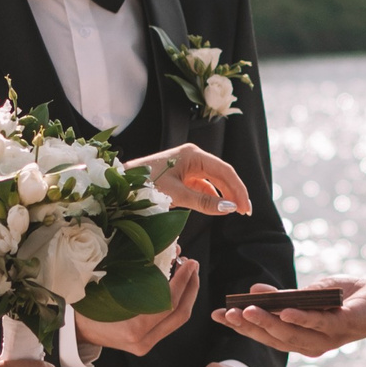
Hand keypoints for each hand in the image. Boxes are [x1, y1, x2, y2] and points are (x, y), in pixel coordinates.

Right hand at [77, 255, 200, 357]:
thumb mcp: (105, 288)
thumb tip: (157, 250)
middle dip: (191, 288)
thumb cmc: (86, 305)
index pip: (168, 304)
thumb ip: (130, 275)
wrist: (76, 331)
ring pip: (178, 320)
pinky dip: (177, 303)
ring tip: (188, 273)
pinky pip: (170, 322)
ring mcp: (146, 344)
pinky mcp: (147, 342)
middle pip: (180, 315)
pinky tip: (177, 287)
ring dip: (187, 295)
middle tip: (192, 265)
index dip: (182, 282)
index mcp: (133, 329)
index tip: (189, 263)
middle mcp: (143, 341)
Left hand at [133, 144, 250, 215]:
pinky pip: (203, 184)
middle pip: (222, 174)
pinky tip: (216, 207)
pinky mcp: (182, 174)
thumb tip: (229, 208)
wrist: (120, 183)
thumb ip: (203, 202)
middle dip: (234, 193)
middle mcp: (193, 156)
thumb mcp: (176, 195)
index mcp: (193, 154)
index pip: (225, 171)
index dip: (239, 189)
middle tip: (244, 212)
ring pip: (214, 180)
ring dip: (224, 194)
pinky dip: (211, 196)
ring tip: (234, 211)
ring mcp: (188, 164)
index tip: (245, 208)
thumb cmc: (144, 185)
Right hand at [214, 275, 365, 357]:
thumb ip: (285, 298)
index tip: (215, 314)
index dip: (239, 326)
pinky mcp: (342, 326)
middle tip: (225, 314)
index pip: (264, 334)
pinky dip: (300, 318)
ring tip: (246, 310)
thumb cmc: (344, 297)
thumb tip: (255, 290)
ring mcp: (326, 339)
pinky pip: (318, 324)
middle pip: (273, 337)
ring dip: (268, 323)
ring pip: (292, 334)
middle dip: (247, 326)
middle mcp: (311, 344)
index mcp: (300, 337)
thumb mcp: (309, 294)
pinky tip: (284, 311)